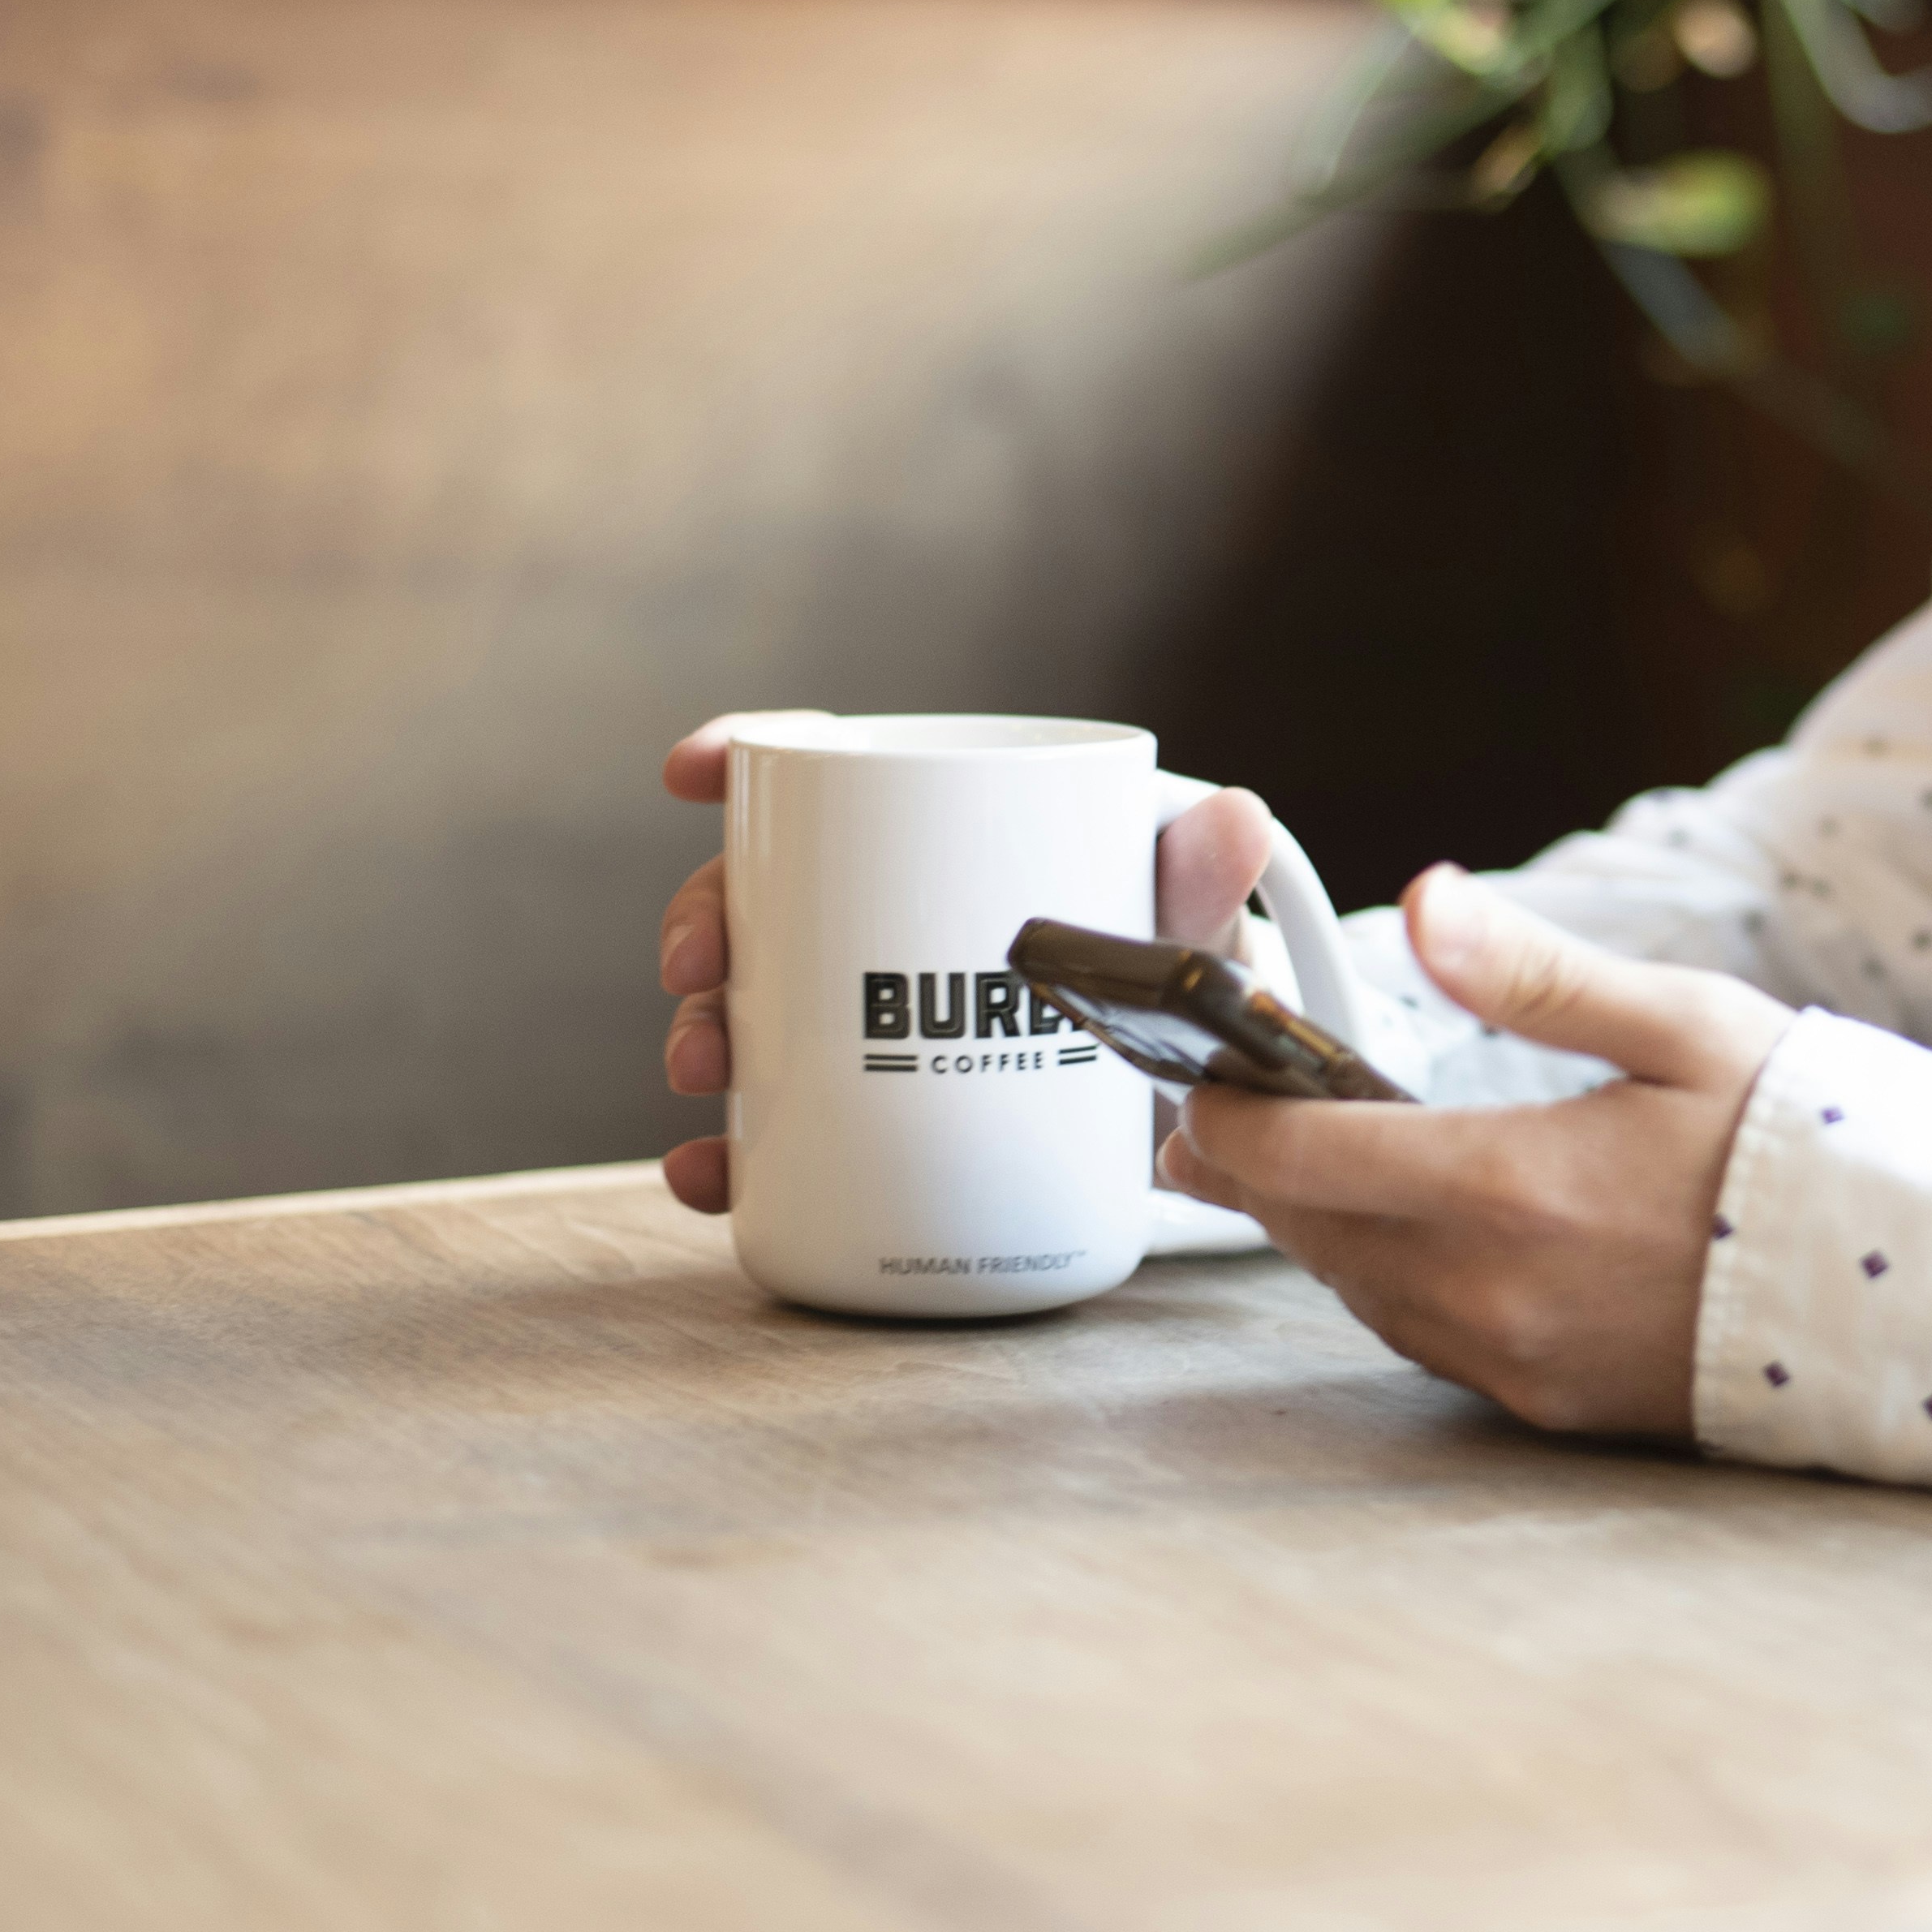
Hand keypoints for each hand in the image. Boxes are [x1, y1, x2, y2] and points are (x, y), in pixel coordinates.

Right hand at [653, 724, 1277, 1213]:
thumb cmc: (1174, 976)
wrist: (1189, 1108)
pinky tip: (710, 1175)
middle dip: (703, 924)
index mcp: (938, 839)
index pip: (829, 779)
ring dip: (699, 1034)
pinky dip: (729, 1156)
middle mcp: (876, 922)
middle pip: (759, 898)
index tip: (694, 770)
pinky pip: (773, 1135)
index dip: (745, 755)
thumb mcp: (1185, 927)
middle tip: (699, 972)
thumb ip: (1200, 879)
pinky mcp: (864, 1118)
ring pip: (745, 1010)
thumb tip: (1237, 820)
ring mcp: (861, 1022)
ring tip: (702, 1072)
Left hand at [1159, 865, 1793, 1439]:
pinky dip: (1390, 1280)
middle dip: (1253, 1169)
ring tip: (1298, 1166)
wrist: (1918, 1294)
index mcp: (1512, 1187)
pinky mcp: (1549, 1406)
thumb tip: (1429, 901)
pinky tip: (1408, 1234)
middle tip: (1215, 1118)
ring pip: (1358, 1290)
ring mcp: (1518, 1362)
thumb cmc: (1806, 1143)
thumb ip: (1534, 973)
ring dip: (1321, 1227)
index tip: (1200, 1075)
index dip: (1225, 1114)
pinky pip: (1423, 1339)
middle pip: (1310, 1231)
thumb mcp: (1682, 1024)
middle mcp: (1494, 1292)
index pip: (1298, 1156)